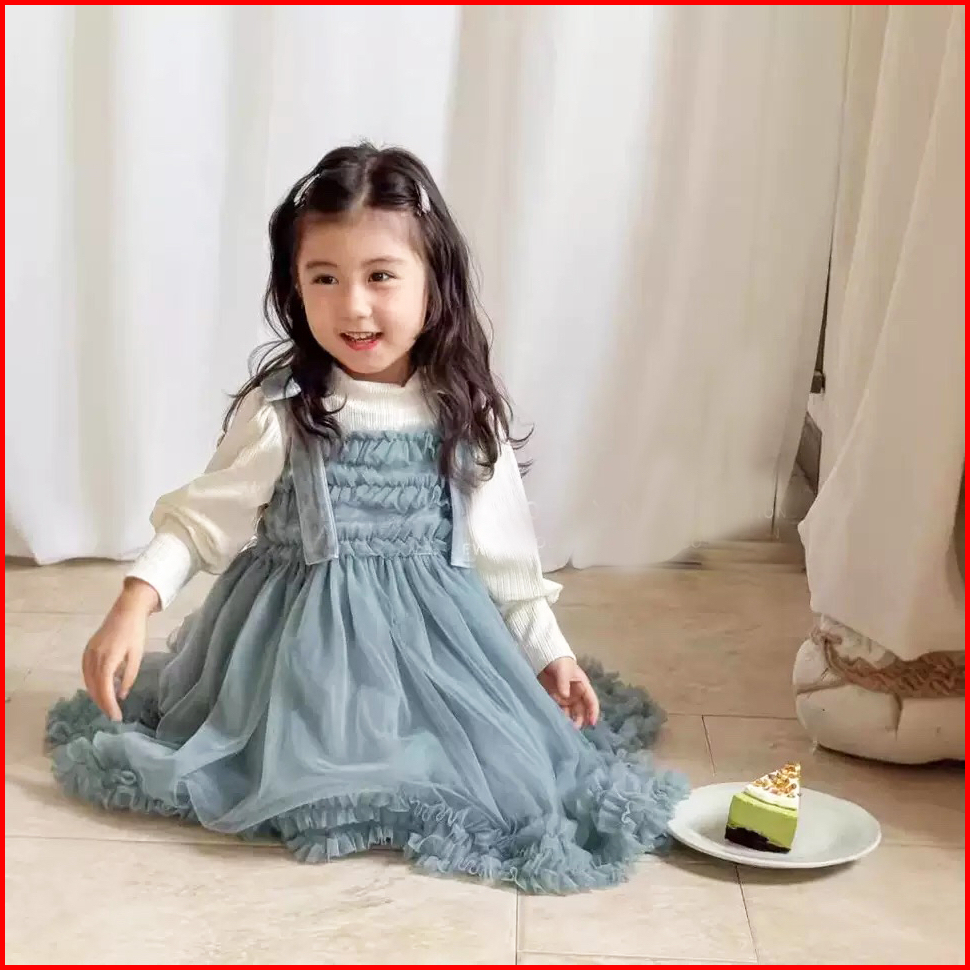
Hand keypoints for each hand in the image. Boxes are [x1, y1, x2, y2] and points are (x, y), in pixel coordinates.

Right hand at [81, 579, 156, 720]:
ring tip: (107, 706)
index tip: (116, 717)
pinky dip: (92, 684)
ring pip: (88, 681)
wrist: (126, 610)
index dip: (109, 705)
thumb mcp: (137, 655)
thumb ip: (129, 676)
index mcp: (107, 660)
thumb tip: (121, 695)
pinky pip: (86, 672)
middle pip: (94, 687)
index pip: (105, 689)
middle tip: (112, 716)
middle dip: (102, 703)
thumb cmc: (135, 632)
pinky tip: (99, 690)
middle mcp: (93, 658)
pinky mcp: (87, 650)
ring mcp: (88, 653)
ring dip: (96, 695)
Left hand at [538, 657, 599, 728]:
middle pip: (582, 710)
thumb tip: (565, 696)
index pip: (591, 701)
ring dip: (570, 720)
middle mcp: (576, 694)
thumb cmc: (560, 662)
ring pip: (571, 712)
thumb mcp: (564, 670)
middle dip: (580, 720)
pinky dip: (560, 716)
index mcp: (583, 686)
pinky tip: (557, 722)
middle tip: (574, 728)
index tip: (592, 723)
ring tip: (565, 727)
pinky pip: (560, 710)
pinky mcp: (556, 699)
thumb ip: (564, 683)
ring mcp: (566, 697)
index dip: (593, 712)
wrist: (545, 657)